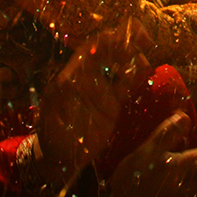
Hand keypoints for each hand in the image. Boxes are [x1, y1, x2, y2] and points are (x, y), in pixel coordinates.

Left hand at [35, 25, 150, 187]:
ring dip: (136, 57)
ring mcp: (103, 89)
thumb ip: (56, 100)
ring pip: (122, 63)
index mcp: (74, 75)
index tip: (125, 41)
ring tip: (145, 65)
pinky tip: (147, 75)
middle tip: (145, 42)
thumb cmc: (50, 136)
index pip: (92, 48)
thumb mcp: (49, 118)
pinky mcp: (114, 103)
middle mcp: (90, 77)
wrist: (60, 157)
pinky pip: (129, 83)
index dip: (108, 39)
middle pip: (110, 49)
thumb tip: (65, 81)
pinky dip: (139, 75)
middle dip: (128, 40)